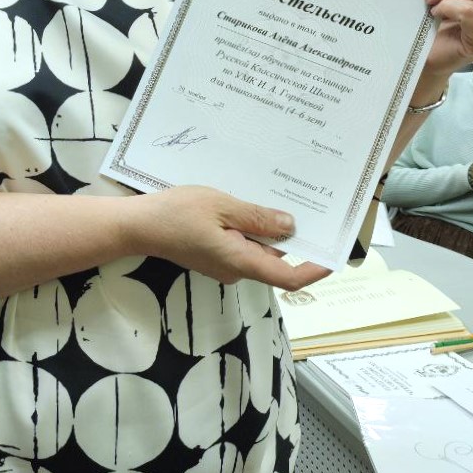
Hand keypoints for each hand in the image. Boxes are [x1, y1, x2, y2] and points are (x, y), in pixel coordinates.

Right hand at [128, 185, 331, 292]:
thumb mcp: (223, 207)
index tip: (334, 254)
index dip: (315, 269)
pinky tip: (247, 203)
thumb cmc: (177, 213)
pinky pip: (242, 243)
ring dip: (267, 227)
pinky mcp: (214, 254)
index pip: (289, 277)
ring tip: (273, 194)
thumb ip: (258, 218)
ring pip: (258, 248)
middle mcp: (236, 269)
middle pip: (276, 258)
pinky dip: (250, 227)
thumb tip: (291, 225)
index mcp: (241, 261)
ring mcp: (224, 264)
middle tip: (306, 203)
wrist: (138, 224)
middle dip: (291, 235)